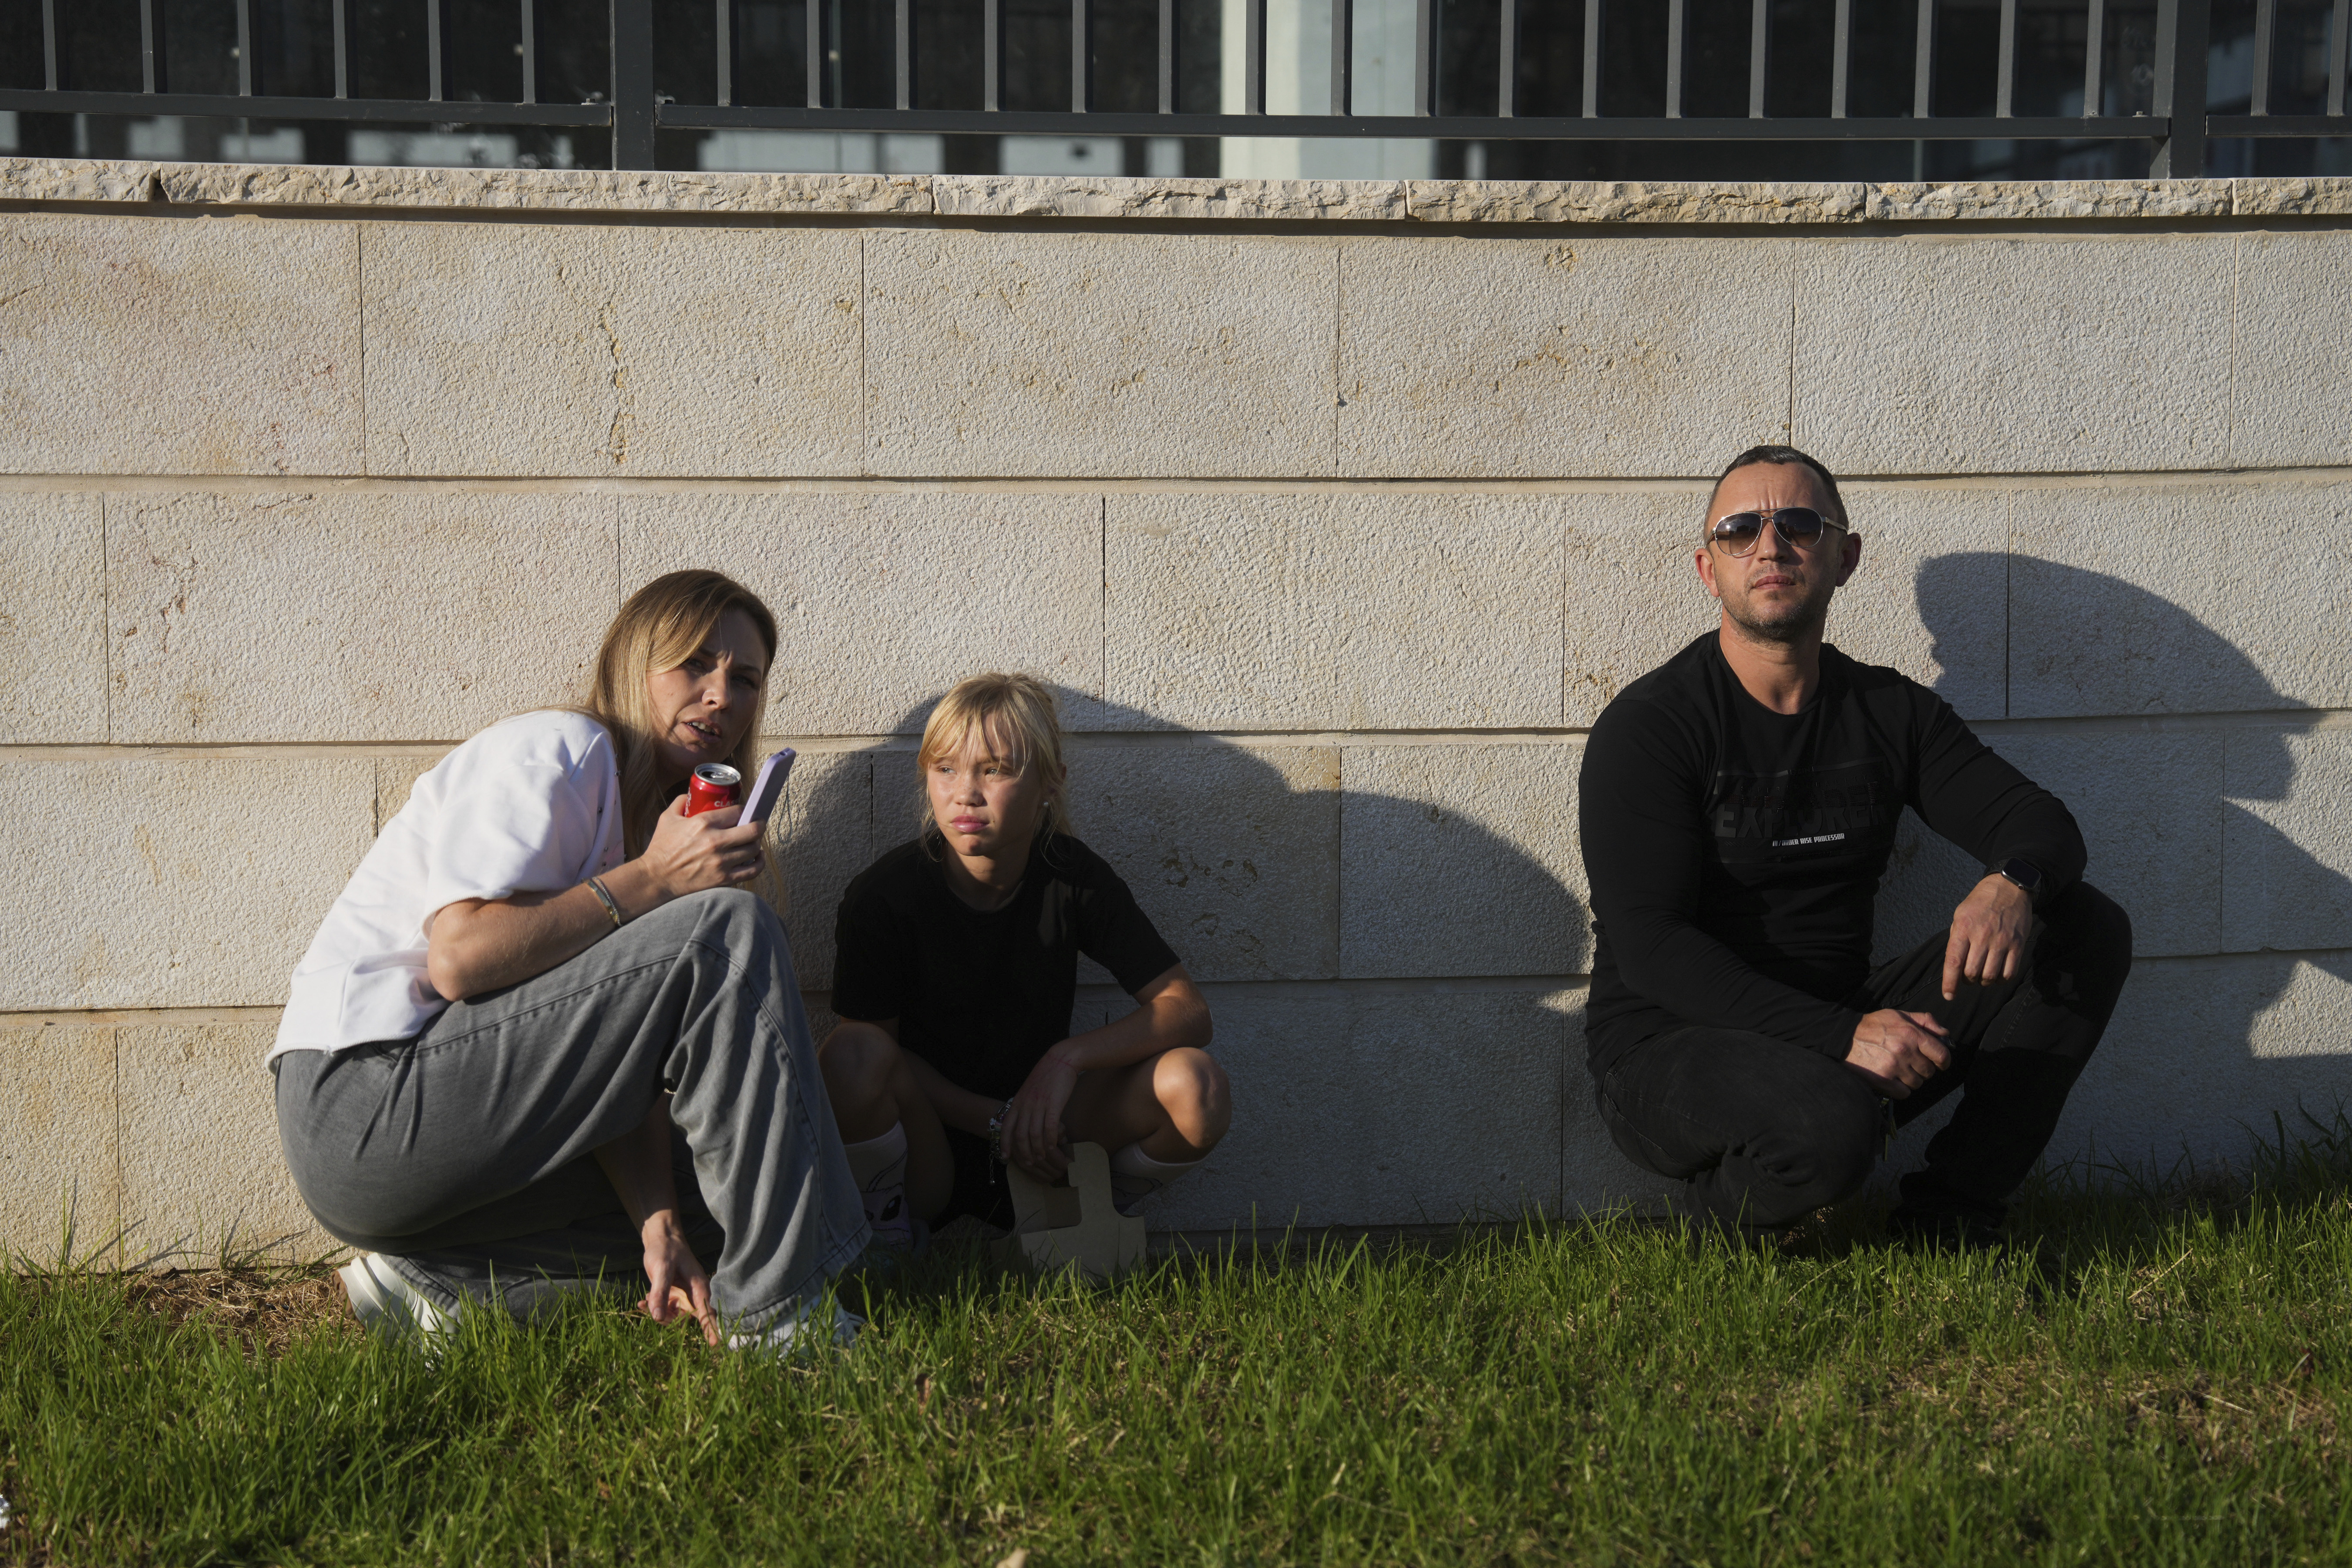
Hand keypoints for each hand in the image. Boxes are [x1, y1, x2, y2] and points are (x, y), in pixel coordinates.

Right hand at [637, 796, 765, 903]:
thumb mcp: (667, 818)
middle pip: (752, 830)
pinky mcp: (723, 879)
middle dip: (758, 824)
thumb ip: (681, 802)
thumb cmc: (661, 847)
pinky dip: (759, 862)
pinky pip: (752, 870)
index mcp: (704, 823)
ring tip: (753, 840)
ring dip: (756, 843)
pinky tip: (757, 856)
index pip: (737, 812)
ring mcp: (721, 862)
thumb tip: (694, 795)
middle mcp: (716, 841)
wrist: (656, 878)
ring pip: (753, 849)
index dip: (744, 811)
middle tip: (756, 824)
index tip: (744, 813)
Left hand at [639, 1211, 716, 1345]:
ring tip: (644, 1301)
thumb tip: (656, 1317)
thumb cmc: (666, 1250)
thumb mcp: (662, 1269)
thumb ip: (660, 1292)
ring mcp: (683, 1297)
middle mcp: (693, 1295)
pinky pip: (665, 1311)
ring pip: (674, 1317)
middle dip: (669, 1319)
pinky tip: (643, 1301)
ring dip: (658, 1313)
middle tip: (651, 1307)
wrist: (660, 1239)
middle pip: (687, 1319)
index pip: (707, 1312)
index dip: (711, 1329)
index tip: (715, 1345)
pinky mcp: (673, 1296)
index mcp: (699, 1287)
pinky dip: (653, 1308)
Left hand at [1002, 1049, 1081, 1182]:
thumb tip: (1023, 1120)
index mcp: (1018, 1101)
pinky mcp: (1054, 1104)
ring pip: (1034, 1134)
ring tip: (1042, 1157)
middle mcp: (1026, 1104)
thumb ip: (1024, 1104)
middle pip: (1020, 1134)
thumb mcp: (1029, 1089)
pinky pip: (1050, 1127)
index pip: (1007, 1126)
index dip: (1004, 1143)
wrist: (1060, 1059)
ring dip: (1037, 1149)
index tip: (1005, 1156)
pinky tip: (1053, 1146)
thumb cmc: (1046, 1075)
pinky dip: (1050, 1139)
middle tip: (1028, 1162)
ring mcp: (1039, 1104)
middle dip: (1022, 1152)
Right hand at [1845, 1009, 1951, 1098]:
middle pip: (1929, 1071)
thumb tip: (1945, 1033)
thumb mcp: (1899, 1015)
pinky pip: (1905, 1093)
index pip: (1941, 1054)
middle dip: (1924, 1069)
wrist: (1844, 1037)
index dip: (1944, 1061)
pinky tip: (1894, 1080)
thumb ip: (1925, 1021)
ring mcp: (1894, 1067)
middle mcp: (1905, 1051)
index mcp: (1912, 1034)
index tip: (1940, 1063)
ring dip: (1912, 1079)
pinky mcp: (1883, 1080)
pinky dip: (1902, 1089)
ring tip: (1901, 1071)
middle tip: (1913, 1064)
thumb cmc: (1873, 1025)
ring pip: (1917, 1083)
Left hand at [1941, 874, 2034, 1000]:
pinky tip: (1997, 974)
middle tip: (1968, 976)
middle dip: (1968, 981)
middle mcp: (1982, 936)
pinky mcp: (2018, 944)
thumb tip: (1953, 966)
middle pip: (1972, 973)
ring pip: (1990, 976)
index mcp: (1963, 928)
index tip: (1948, 996)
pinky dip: (2001, 979)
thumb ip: (1956, 939)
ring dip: (1984, 981)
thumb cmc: (1980, 903)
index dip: (1950, 983)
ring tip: (1982, 975)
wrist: (2009, 888)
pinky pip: (2009, 972)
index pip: (1953, 962)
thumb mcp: (1960, 915)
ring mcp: (2002, 941)